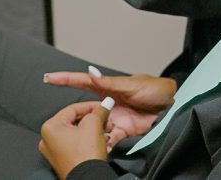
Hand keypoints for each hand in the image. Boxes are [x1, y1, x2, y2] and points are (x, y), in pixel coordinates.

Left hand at [39, 100, 108, 178]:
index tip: (105, 106)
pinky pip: (75, 143)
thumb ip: (99, 111)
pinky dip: (87, 139)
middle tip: (107, 119)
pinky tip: (100, 140)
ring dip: (93, 129)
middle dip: (94, 119)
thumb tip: (107, 103)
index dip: (92, 105)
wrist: (87, 178)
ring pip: (76, 132)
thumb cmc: (86, 152)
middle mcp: (47, 138)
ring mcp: (53, 151)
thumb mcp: (94, 125)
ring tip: (106, 131)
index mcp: (50, 127)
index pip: (73, 108)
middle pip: (74, 120)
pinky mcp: (61, 160)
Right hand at [43, 71, 175, 148]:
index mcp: (109, 87)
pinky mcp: (122, 131)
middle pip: (85, 108)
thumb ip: (110, 83)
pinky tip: (98, 148)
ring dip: (88, 131)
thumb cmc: (155, 89)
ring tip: (80, 136)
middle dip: (74, 114)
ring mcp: (113, 117)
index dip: (65, 79)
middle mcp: (108, 102)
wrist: (172, 106)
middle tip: (64, 121)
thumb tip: (90, 73)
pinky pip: (108, 139)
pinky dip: (103, 144)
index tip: (48, 77)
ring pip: (93, 126)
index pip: (83, 81)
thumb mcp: (132, 85)